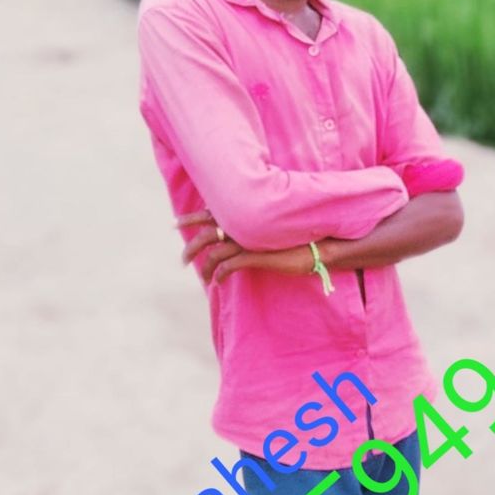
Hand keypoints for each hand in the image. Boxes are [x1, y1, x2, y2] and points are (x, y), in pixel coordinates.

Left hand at [174, 209, 316, 283]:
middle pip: (206, 233)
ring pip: (214, 253)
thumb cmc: (298, 235)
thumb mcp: (271, 227)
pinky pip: (229, 266)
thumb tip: (240, 231)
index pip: (210, 212)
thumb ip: (253, 226)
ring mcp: (248, 239)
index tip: (175, 223)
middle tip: (183, 260)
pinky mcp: (255, 255)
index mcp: (245, 213)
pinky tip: (219, 282)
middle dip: (191, 247)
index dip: (191, 218)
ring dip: (204, 267)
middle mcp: (243, 224)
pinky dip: (220, 275)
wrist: (318, 243)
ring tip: (202, 277)